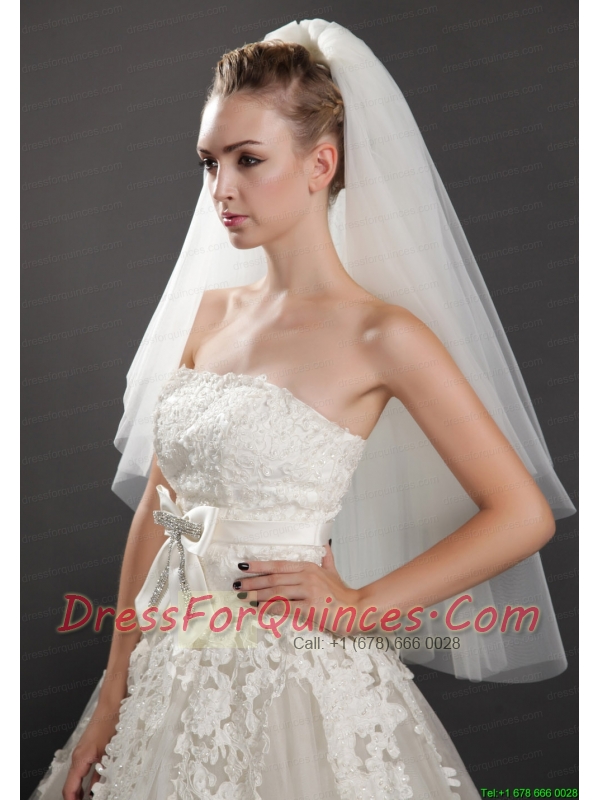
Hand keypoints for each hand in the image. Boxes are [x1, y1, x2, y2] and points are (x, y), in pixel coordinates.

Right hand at [62, 703, 119, 799]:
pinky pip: (82, 769)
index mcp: (80, 759)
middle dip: (75, 798)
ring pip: (76, 777)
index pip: (69, 788)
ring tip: (89, 798)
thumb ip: (101, 774)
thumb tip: (97, 791)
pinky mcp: (87, 749)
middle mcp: (78, 757)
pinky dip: (85, 780)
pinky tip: (94, 786)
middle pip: (71, 785)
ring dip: (81, 790)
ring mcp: (81, 753)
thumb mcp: (109, 753)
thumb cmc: (110, 723)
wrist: (111, 705)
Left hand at [233, 544, 361, 636]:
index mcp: (309, 567)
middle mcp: (307, 576)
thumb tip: (324, 543)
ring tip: (243, 597)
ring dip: (257, 595)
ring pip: (277, 592)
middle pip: (274, 579)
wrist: (357, 609)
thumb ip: (326, 557)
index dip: (260, 565)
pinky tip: (260, 610)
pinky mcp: (311, 607)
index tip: (243, 566)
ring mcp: (309, 591)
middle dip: (253, 582)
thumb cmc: (342, 594)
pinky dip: (271, 608)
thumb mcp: (333, 571)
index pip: (279, 564)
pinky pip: (286, 607)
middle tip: (237, 584)